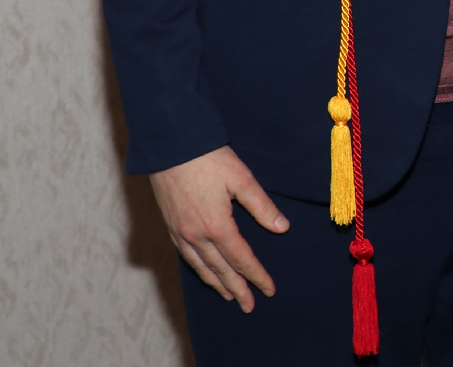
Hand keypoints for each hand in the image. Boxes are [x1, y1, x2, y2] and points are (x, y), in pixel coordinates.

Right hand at [148, 146, 286, 310]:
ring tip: (229, 295)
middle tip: (250, 305)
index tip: (268, 289)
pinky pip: (186, 256)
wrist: (170, 146)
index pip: (241, 259)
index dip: (256, 275)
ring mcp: (180, 232)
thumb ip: (262, 207)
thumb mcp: (242, 179)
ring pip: (201, 266)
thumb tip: (282, 228)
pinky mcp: (171, 225)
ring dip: (217, 283)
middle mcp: (196, 235)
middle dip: (237, 288)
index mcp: (217, 226)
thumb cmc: (209, 159)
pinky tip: (204, 271)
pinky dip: (198, 269)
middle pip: (220, 269)